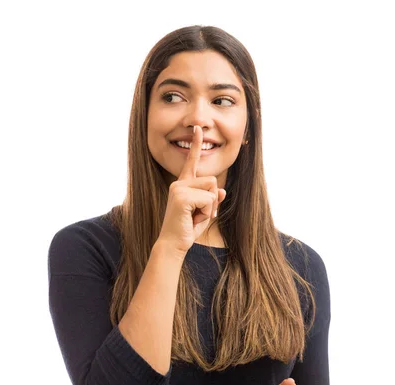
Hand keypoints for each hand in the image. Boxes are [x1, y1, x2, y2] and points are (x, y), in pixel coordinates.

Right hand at [157, 126, 225, 253]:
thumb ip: (212, 199)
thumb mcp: (204, 213)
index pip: (192, 161)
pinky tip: (193, 219)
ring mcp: (178, 188)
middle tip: (199, 215)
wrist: (173, 244)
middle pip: (212, 180)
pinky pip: (208, 199)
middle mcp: (179, 183)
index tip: (198, 129)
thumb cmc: (187, 229)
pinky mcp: (181, 196)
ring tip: (195, 217)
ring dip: (210, 207)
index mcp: (183, 184)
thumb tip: (221, 190)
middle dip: (212, 200)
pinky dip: (206, 212)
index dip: (195, 144)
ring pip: (211, 189)